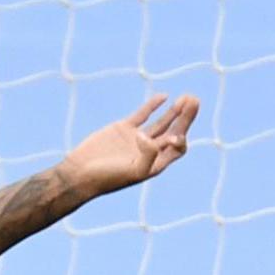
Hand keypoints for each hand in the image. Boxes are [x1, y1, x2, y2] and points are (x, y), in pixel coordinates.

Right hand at [57, 94, 199, 198]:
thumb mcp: (132, 172)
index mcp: (155, 164)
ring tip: (187, 98)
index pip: (178, 148)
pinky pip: (142, 114)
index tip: (176, 135)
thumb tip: (149, 136)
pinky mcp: (123, 128)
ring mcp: (137, 138)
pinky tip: (164, 96)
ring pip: (162, 122)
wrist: (79, 173)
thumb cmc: (107, 178)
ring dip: (174, 111)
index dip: (181, 139)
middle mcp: (149, 151)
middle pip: (174, 131)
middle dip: (185, 117)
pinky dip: (153, 105)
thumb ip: (148, 155)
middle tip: (195, 100)